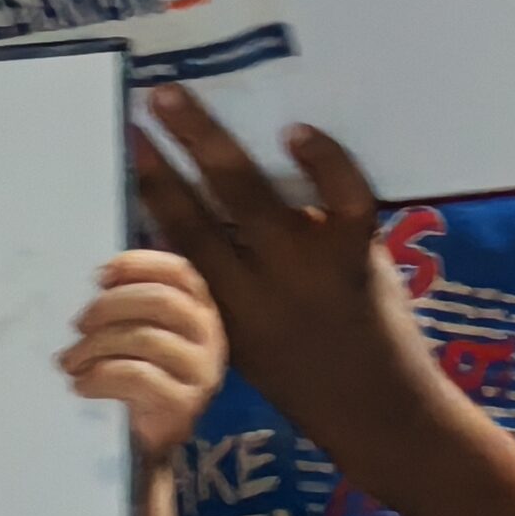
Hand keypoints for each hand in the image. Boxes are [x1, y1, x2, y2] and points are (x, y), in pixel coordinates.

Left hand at [60, 248, 227, 456]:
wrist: (153, 442)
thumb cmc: (143, 376)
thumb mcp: (142, 333)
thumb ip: (132, 304)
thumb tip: (102, 276)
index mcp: (201, 308)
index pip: (179, 271)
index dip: (140, 265)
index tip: (99, 275)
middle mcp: (209, 334)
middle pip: (160, 301)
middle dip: (111, 306)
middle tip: (78, 323)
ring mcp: (201, 370)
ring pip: (145, 338)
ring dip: (96, 346)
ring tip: (69, 360)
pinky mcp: (184, 403)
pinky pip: (138, 376)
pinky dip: (102, 376)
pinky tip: (81, 384)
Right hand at [135, 90, 430, 455]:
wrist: (381, 418)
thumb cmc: (309, 381)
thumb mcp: (246, 342)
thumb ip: (224, 289)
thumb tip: (202, 220)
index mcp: (226, 309)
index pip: (177, 240)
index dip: (152, 189)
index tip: (133, 145)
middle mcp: (259, 285)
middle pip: (203, 206)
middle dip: (176, 149)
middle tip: (154, 98)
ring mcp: (308, 268)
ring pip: (252, 193)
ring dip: (215, 140)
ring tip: (194, 100)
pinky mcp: (356, 257)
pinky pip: (343, 197)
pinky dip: (323, 160)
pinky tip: (298, 132)